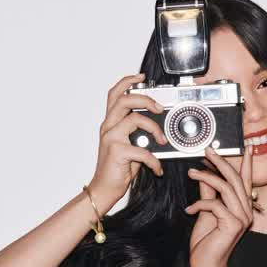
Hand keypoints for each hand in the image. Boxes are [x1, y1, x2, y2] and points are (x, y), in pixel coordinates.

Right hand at [89, 73, 166, 203]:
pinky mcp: (117, 151)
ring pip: (136, 119)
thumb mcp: (128, 147)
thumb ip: (138, 135)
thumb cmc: (116, 170)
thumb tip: (157, 129)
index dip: (127, 81)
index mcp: (109, 124)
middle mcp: (108, 127)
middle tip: (160, 108)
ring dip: (155, 128)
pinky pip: (143, 150)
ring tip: (162, 141)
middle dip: (146, 99)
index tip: (141, 77)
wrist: (104, 189)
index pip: (115, 95)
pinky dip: (154, 161)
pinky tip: (157, 169)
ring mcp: (111, 138)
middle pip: (125, 100)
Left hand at [185, 144, 254, 266]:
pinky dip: (199, 204)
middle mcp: (246, 211)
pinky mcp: (233, 225)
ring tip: (191, 173)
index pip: (246, 181)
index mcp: (242, 208)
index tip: (247, 146)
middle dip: (221, 162)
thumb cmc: (205, 243)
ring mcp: (242, 218)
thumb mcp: (205, 213)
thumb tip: (204, 176)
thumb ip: (208, 195)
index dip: (246, 163)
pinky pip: (215, 205)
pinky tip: (188, 210)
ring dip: (206, 177)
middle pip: (235, 179)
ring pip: (226, 188)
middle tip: (207, 150)